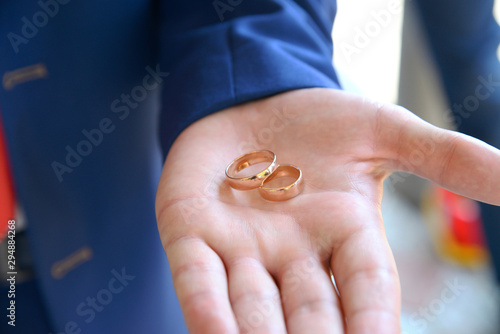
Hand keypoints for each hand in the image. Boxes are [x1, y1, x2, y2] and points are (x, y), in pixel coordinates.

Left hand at [156, 88, 499, 332]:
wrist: (254, 96)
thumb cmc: (319, 119)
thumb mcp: (386, 131)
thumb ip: (448, 159)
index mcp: (343, 235)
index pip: (366, 292)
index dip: (373, 327)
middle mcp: (292, 255)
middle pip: (310, 316)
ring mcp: (239, 247)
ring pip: (252, 308)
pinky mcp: (192, 232)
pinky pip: (198, 279)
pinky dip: (206, 308)